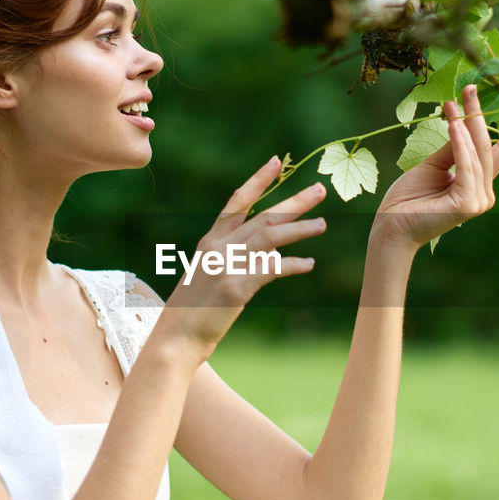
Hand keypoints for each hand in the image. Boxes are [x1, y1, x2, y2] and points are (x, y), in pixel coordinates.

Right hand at [157, 156, 325, 361]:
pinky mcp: (236, 287)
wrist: (175, 338)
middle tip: (320, 190)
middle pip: (263, 216)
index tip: (276, 162)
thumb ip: (228, 259)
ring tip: (322, 225)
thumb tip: (260, 253)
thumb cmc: (193, 311)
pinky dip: (292, 265)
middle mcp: (218, 248)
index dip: (258, 181)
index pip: (237, 202)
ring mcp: (227, 265)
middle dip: (294, 202)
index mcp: (210, 242)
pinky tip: (308, 264)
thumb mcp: (206, 276)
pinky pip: (272, 268)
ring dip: (300, 229)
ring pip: (271, 237)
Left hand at [370, 84, 498, 252]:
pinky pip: (466, 165)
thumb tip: (462, 122)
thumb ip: (452, 149)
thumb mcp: (433, 166)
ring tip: (453, 101)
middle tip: (470, 86)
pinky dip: (460, 143)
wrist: (391, 226)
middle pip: (487, 147)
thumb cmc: (409, 199)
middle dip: (479, 115)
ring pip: (477, 154)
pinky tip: (453, 123)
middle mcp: (484, 194)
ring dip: (465, 124)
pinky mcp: (468, 204)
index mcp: (478, 185)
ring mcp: (479, 201)